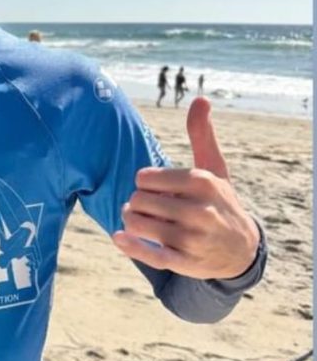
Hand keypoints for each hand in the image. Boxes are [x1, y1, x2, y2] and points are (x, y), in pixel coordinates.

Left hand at [112, 97, 258, 278]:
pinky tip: (119, 238)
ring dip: (131, 221)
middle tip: (147, 207)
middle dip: (136, 203)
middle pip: (138, 201)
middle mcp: (199, 210)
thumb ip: (201, 134)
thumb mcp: (214, 168)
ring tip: (140, 220)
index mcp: (202, 182)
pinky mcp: (185, 262)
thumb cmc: (220, 201)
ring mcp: (192, 238)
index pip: (145, 178)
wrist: (242, 250)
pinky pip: (148, 253)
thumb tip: (200, 98)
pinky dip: (129, 246)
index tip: (155, 188)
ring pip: (138, 224)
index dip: (144, 183)